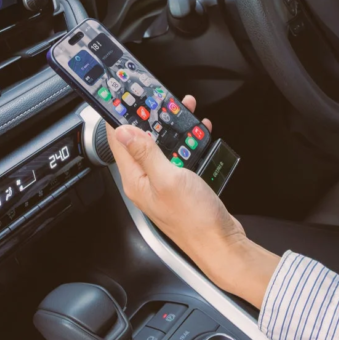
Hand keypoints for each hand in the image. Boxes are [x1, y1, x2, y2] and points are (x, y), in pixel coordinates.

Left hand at [107, 96, 279, 306]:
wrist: (220, 242)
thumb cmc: (195, 219)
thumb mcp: (168, 178)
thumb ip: (145, 153)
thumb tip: (123, 131)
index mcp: (136, 180)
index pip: (118, 142)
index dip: (118, 116)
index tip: (121, 96)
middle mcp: (146, 181)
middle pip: (141, 140)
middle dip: (151, 117)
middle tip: (160, 98)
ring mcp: (164, 183)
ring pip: (163, 146)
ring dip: (173, 127)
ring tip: (184, 109)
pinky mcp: (181, 185)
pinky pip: (180, 156)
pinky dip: (189, 142)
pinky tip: (199, 133)